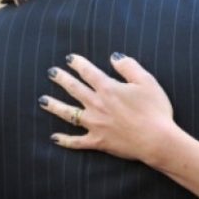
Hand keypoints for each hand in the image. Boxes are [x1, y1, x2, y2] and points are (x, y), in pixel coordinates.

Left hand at [38, 53, 174, 163]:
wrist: (156, 140)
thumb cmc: (155, 109)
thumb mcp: (147, 81)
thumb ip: (129, 67)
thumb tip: (114, 57)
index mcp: (109, 89)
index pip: (88, 72)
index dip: (78, 64)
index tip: (69, 58)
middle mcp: (97, 105)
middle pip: (74, 89)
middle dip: (61, 79)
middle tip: (52, 73)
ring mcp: (94, 124)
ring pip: (68, 114)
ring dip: (54, 106)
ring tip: (42, 100)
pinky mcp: (97, 141)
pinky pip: (76, 141)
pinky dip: (64, 140)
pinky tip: (54, 138)